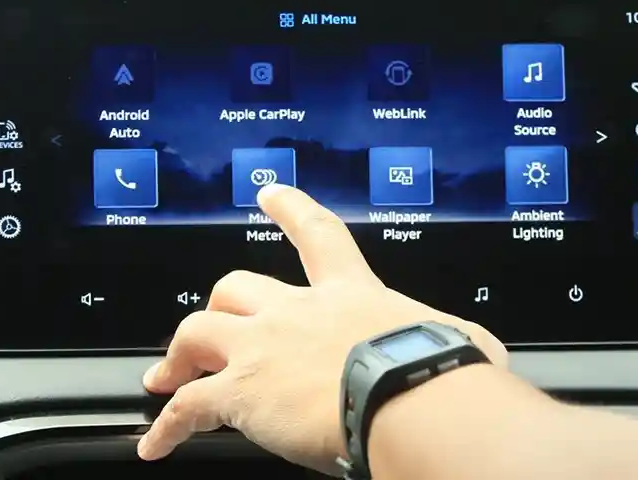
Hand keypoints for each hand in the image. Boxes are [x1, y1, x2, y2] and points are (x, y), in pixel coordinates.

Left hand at [137, 184, 506, 472]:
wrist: (410, 400)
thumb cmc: (440, 371)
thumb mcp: (460, 339)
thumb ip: (456, 339)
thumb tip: (482, 353)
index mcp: (351, 294)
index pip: (316, 236)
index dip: (291, 210)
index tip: (270, 194)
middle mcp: (297, 312)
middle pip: (236, 288)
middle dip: (219, 305)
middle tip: (211, 324)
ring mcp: (262, 347)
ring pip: (196, 332)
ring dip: (177, 356)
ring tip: (166, 380)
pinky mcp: (240, 392)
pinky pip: (186, 406)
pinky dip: (166, 426)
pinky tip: (155, 443)